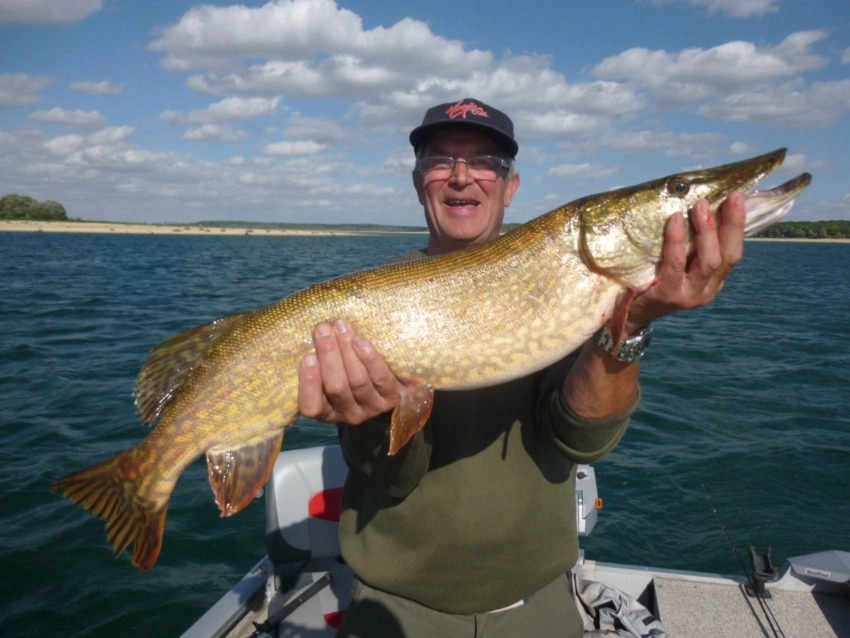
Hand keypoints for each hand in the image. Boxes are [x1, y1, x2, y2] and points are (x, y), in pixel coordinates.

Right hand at [298, 319, 402, 424]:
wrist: (390, 378)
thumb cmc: (349, 368)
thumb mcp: (331, 369)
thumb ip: (320, 359)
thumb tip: (313, 334)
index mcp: (326, 411)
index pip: (311, 407)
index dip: (309, 384)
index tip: (308, 357)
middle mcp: (348, 414)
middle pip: (337, 388)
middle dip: (329, 355)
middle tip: (323, 329)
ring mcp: (372, 408)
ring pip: (357, 380)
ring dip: (347, 350)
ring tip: (341, 326)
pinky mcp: (392, 397)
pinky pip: (380, 377)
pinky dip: (369, 358)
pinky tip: (360, 340)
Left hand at [625, 191, 745, 332]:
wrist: (630, 313)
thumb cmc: (654, 280)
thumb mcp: (679, 266)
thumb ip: (691, 246)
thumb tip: (699, 205)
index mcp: (714, 281)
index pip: (734, 252)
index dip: (738, 226)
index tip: (737, 198)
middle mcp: (706, 290)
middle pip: (728, 256)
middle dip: (731, 225)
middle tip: (729, 198)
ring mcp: (689, 295)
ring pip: (709, 261)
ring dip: (707, 231)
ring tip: (700, 206)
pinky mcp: (668, 295)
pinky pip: (675, 264)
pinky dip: (677, 241)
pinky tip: (675, 221)